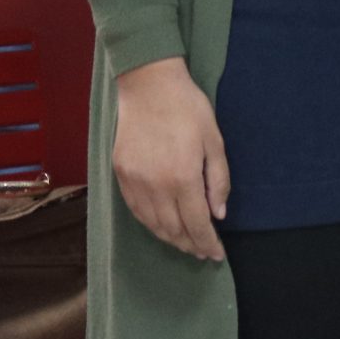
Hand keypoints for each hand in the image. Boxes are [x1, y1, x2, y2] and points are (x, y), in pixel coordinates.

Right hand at [112, 57, 228, 261]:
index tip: (217, 255)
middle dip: (191, 245)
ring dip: (171, 238)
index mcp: (183, 177)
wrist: (148, 83)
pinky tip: (161, 225)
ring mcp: (135, 181)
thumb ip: (218, 180)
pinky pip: (136, 210)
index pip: (197, 224)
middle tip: (203, 251)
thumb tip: (219, 214)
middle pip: (174, 230)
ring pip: (153, 224)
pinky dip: (150, 224)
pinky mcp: (120, 174)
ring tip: (185, 242)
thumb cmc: (187, 107)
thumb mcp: (214, 140)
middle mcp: (156, 186)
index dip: (208, 243)